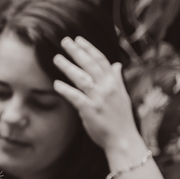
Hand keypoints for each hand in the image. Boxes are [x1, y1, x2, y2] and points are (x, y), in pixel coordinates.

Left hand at [52, 37, 140, 155]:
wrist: (123, 139)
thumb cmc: (120, 118)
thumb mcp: (122, 95)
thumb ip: (116, 79)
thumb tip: (117, 65)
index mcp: (114, 83)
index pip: (101, 61)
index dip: (89, 49)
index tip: (78, 39)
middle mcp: (108, 88)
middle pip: (90, 65)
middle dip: (77, 51)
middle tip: (64, 41)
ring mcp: (99, 99)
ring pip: (82, 78)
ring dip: (68, 67)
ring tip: (56, 58)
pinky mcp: (90, 110)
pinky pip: (76, 97)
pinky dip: (66, 89)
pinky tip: (56, 84)